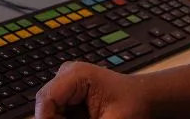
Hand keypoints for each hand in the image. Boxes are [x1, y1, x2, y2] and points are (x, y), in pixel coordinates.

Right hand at [34, 62, 150, 118]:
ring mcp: (66, 84)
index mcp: (76, 75)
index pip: (46, 99)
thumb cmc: (132, 105)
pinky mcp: (68, 94)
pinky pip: (57, 113)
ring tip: (90, 118)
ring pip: (50, 112)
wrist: (144, 98)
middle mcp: (66, 75)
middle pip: (45, 107)